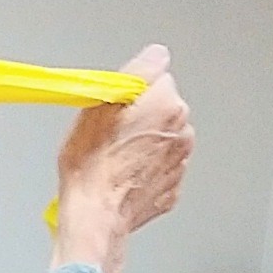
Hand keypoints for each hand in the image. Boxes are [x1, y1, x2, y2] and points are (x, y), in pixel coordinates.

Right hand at [51, 45, 191, 272]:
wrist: (95, 217)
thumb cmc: (91, 167)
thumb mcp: (100, 104)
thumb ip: (137, 71)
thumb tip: (157, 55)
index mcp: (167, 104)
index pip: (156, 75)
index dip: (131, 89)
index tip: (115, 106)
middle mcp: (181, 131)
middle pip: (161, 106)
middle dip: (140, 115)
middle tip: (110, 133)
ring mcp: (179, 161)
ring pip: (161, 136)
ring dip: (143, 141)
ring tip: (115, 157)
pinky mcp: (172, 187)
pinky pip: (158, 165)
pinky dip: (144, 167)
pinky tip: (123, 174)